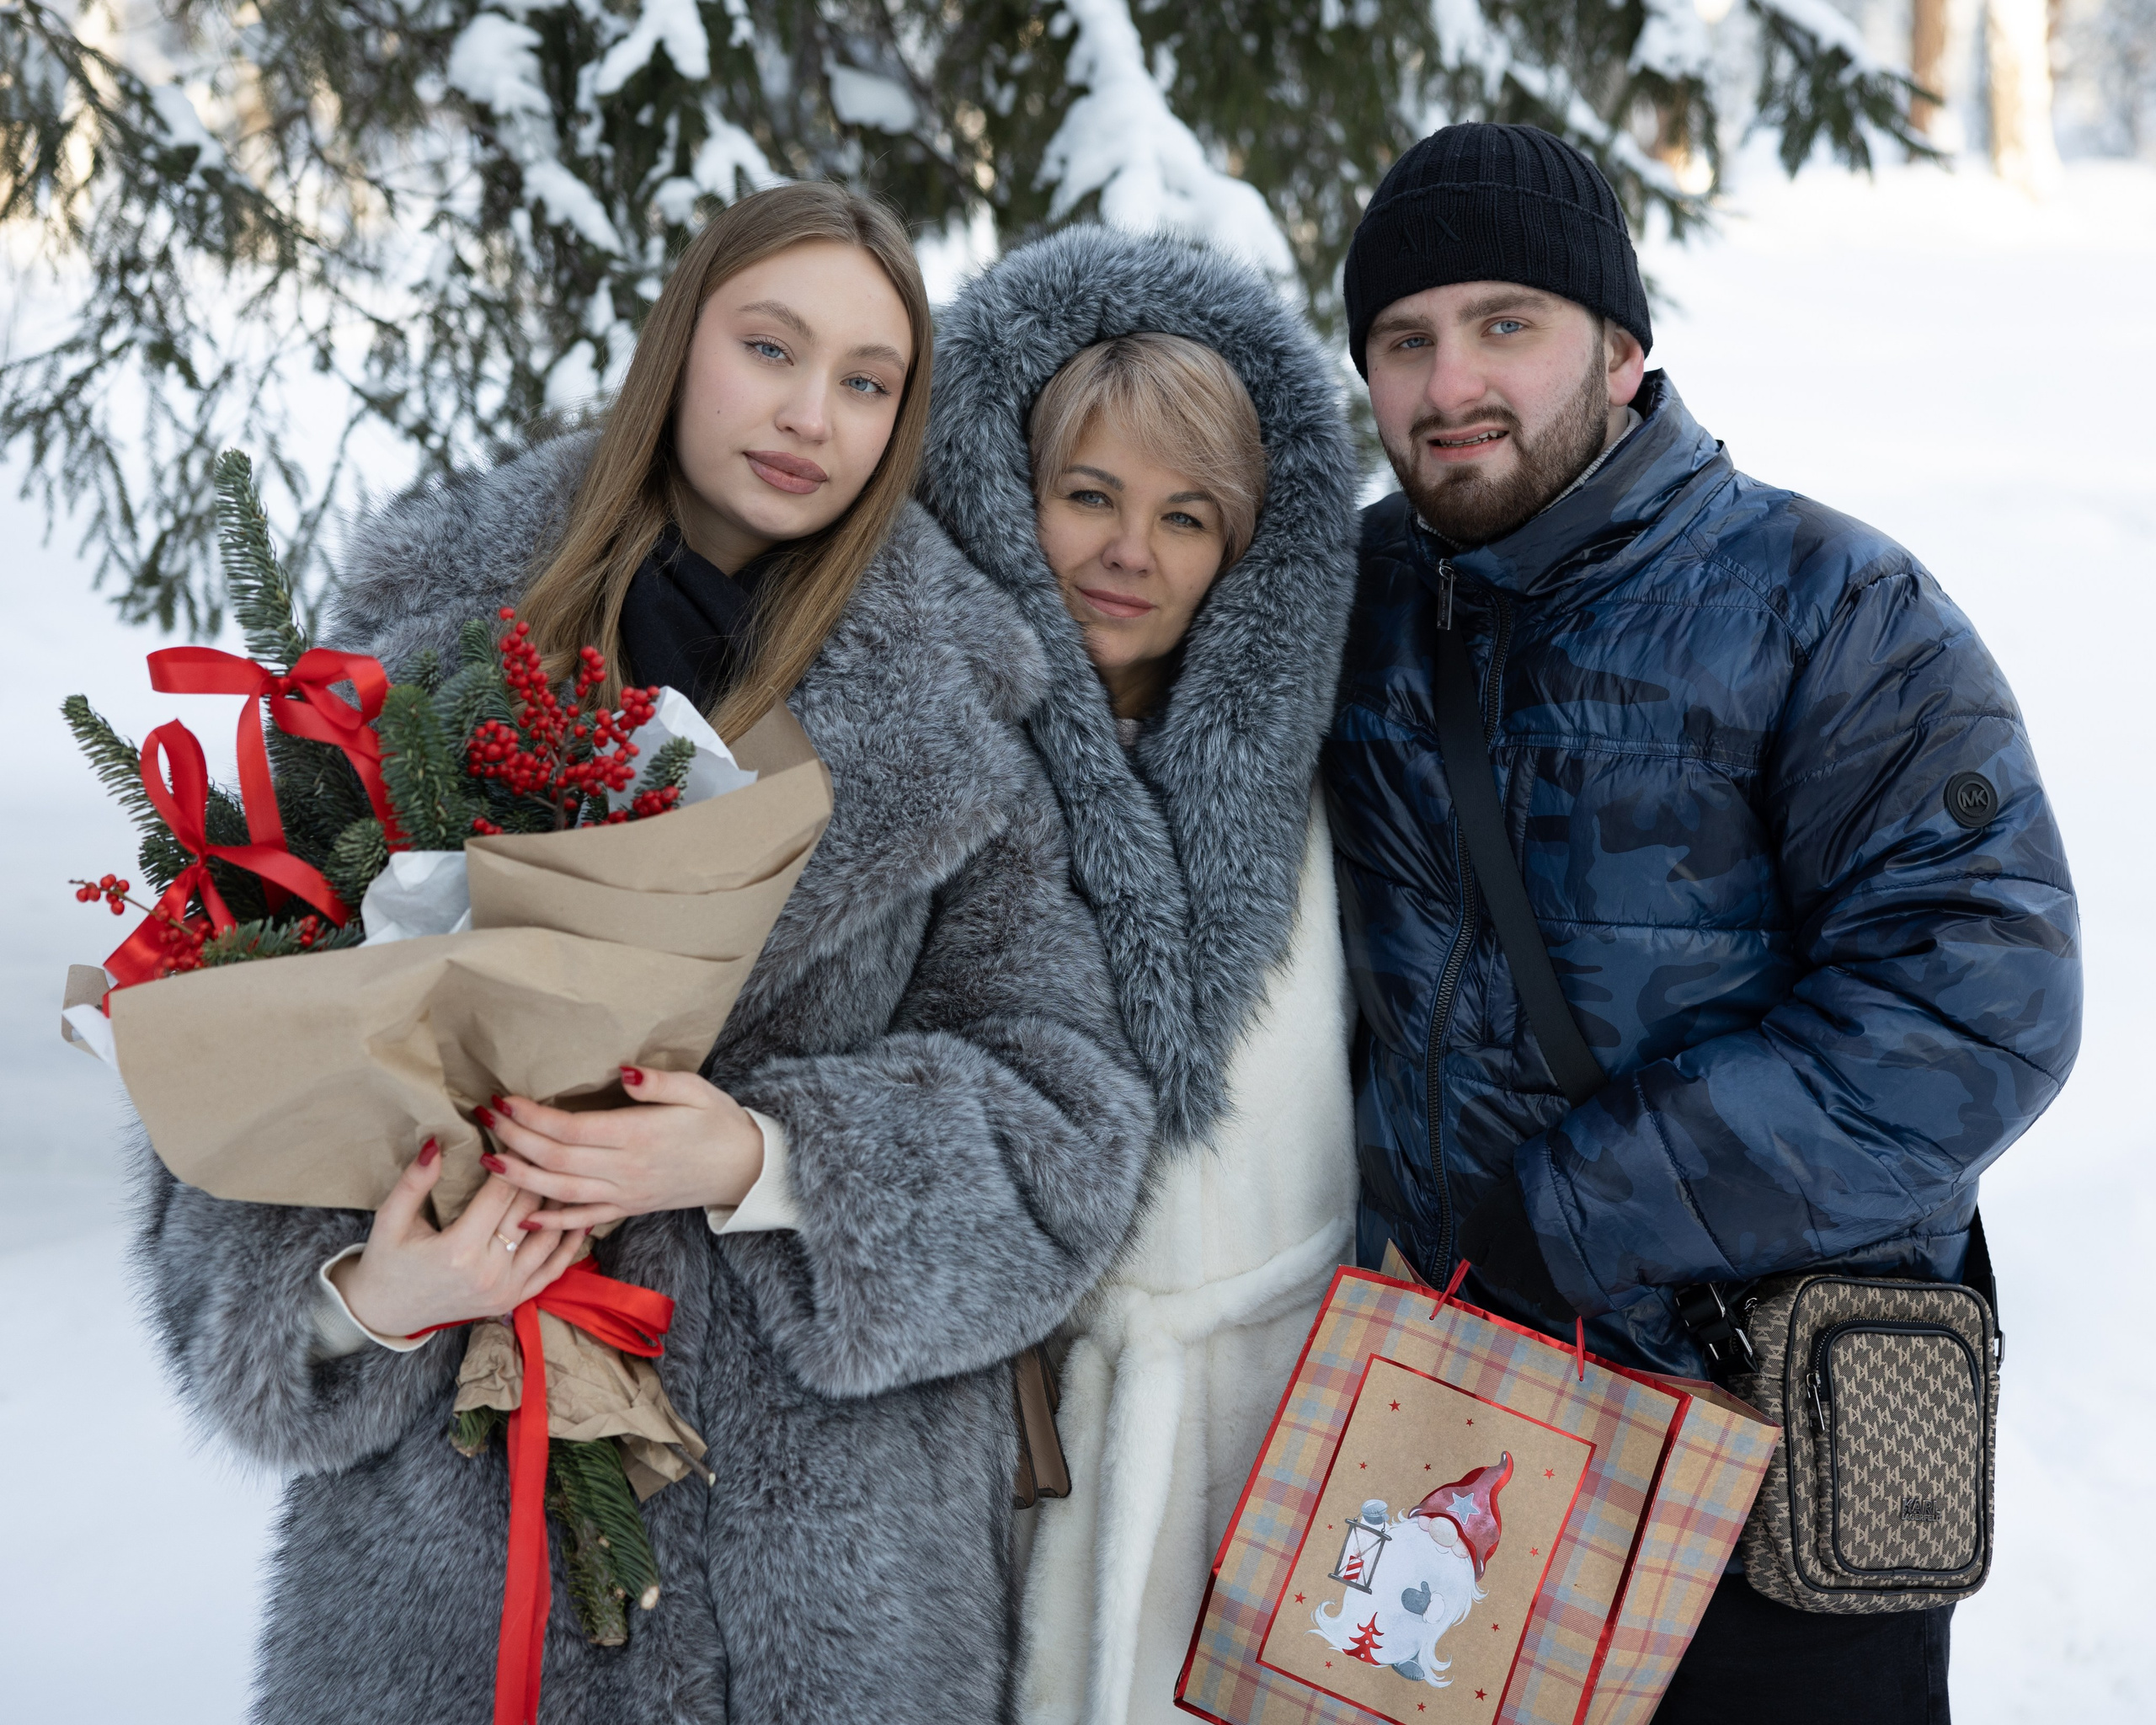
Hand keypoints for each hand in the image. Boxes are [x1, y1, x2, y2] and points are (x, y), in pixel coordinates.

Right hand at [328, 1138, 585, 1338]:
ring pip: (548, 1238)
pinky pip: (553, 1269)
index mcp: (459, 1250)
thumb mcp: (390, 1220)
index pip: (501, 1193)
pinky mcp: (514, 1300)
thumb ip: (414, 1182)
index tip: (523, 1131)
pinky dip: (570, 1243)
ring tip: (572, 1172)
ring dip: (561, 1204)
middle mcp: (490, 1273)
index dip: (514, 1158)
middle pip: (528, 1211)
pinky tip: (582, 1217)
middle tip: (553, 1143)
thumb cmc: (387, 1261)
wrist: (387, 1313)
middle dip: (540, 1173)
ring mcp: (506, 1290)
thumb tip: (435, 1143)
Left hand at [478, 1065, 764, 1231]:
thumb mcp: (696, 1090)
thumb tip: (621, 1071)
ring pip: (561, 1192)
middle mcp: (627, 1170)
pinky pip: (584, 1220)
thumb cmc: (720, 1122)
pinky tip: (524, 1218)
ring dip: (521, 1178)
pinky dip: (552, 1223)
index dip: (533, 1116)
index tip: (504, 1100)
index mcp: (639, 1136)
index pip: (572, 1129)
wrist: (744, 1168)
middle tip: (484, 1119)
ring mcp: (626, 1194)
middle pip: (557, 1159)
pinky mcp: (629, 1208)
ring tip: (488, 1160)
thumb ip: (657, 1082)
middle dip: (515, 1139)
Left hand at [1455, 1174, 1575, 1325]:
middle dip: (1514, 1264)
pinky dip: (1564, 1299)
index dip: (1487, 1244)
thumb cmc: (1575, 1173)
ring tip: (1566, 1258)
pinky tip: (1578, 1278)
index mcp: (1493, 1216)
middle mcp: (1506, 1251)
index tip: (1504, 1237)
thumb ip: (1513, 1195)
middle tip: (1541, 1248)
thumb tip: (1507, 1204)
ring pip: (1526, 1291)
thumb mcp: (1534, 1172)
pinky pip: (1552, 1309)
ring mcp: (1534, 1279)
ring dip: (1540, 1280)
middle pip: (1496, 1273)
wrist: (1622, 1197)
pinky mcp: (1563, 1301)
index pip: (1471, 1245)